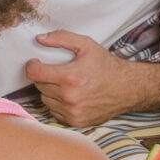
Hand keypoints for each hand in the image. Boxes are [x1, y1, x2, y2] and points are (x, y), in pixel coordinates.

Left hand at [25, 32, 154, 129]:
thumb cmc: (106, 66)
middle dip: (44, 77)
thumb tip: (40, 39)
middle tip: (56, 72)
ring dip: (50, 91)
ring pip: (45, 100)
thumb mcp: (86, 45)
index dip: (32, 66)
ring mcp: (72, 112)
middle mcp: (69, 97)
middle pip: (39, 86)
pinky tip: (70, 97)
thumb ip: (61, 38)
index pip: (34, 73)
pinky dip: (58, 104)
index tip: (36, 63)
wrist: (127, 88)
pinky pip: (54, 112)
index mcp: (69, 77)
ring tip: (65, 84)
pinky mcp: (75, 121)